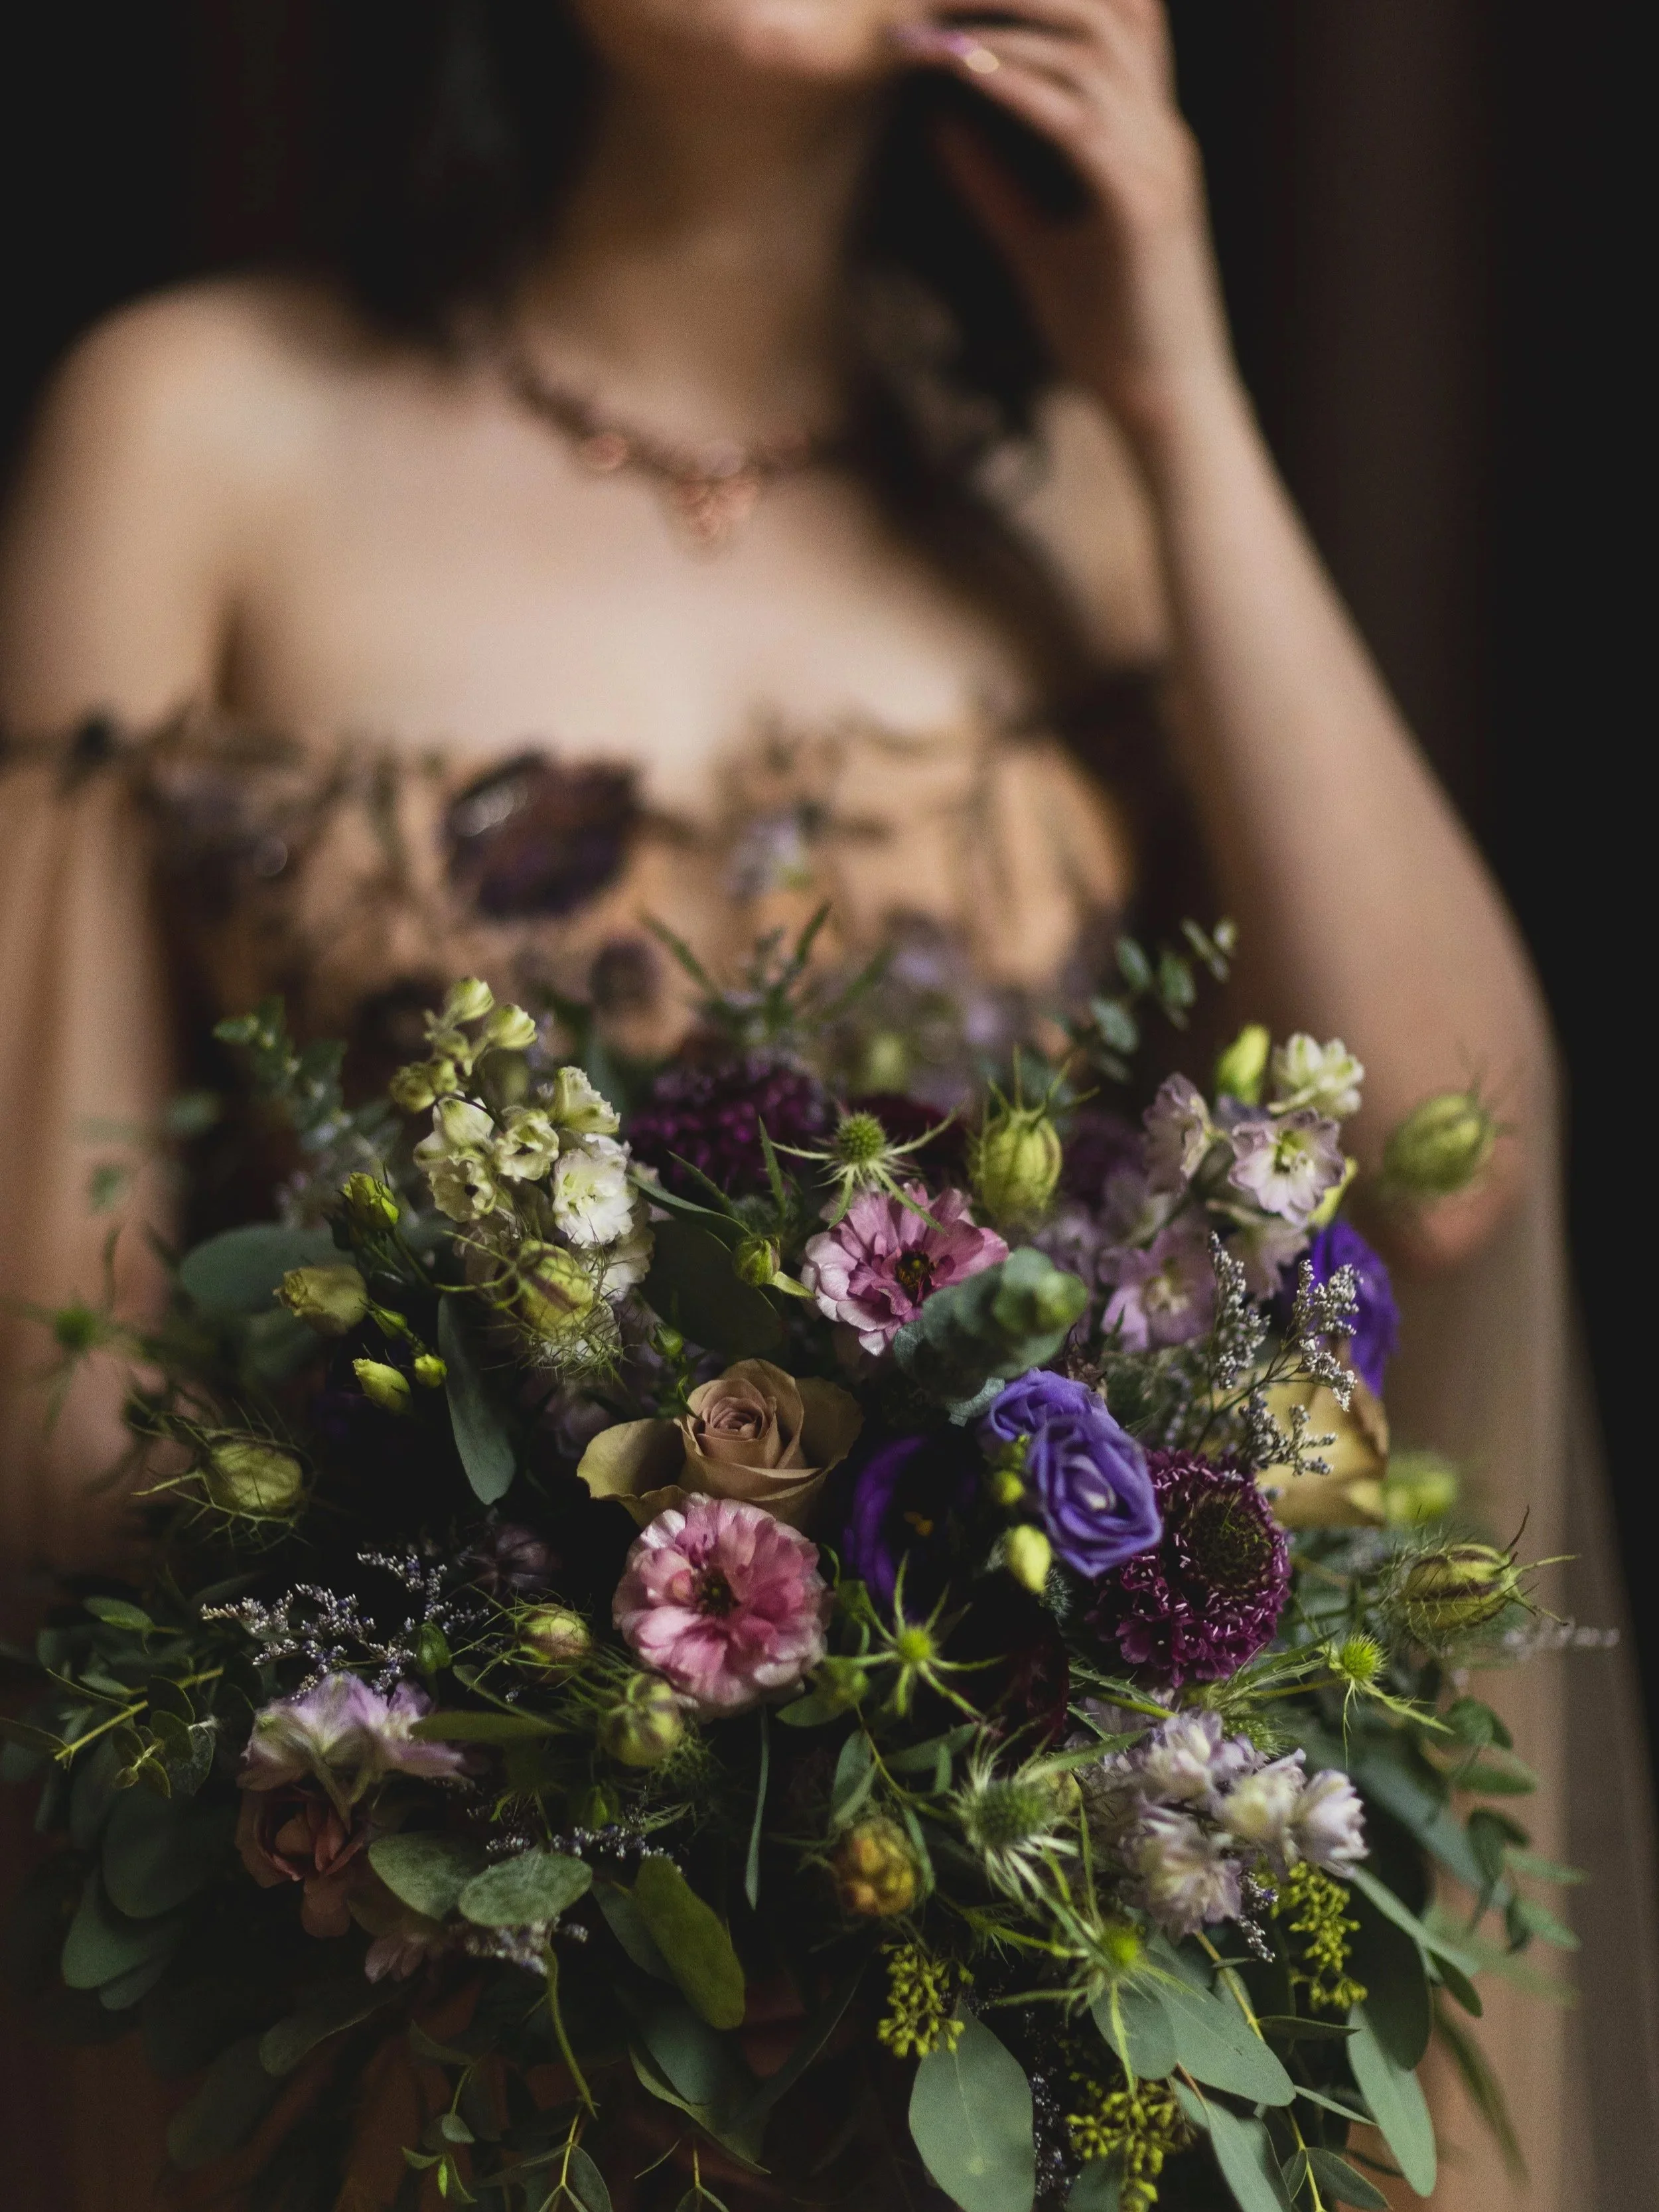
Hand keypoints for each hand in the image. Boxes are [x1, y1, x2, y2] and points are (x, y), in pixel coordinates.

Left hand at [893, 1, 1237, 443]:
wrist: (1163, 407)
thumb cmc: (1109, 334)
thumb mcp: (1037, 246)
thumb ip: (994, 184)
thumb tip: (941, 120)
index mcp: (1145, 131)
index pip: (1117, 13)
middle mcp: (1159, 130)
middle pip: (1104, 4)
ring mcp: (1155, 163)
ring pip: (1089, 46)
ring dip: (1003, 17)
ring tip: (927, 11)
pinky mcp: (1138, 206)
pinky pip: (1075, 119)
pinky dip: (1014, 82)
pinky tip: (957, 66)